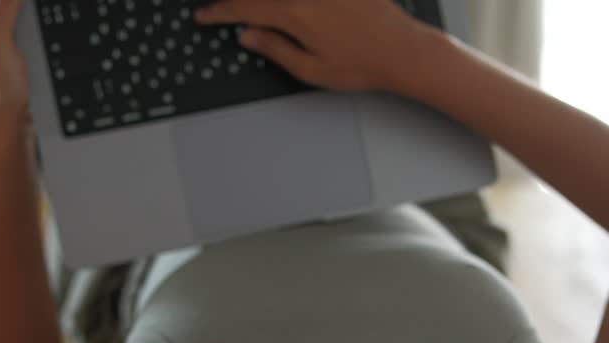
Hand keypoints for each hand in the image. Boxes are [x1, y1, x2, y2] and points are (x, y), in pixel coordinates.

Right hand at [195, 0, 432, 91]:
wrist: (404, 51)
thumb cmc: (364, 64)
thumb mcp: (312, 70)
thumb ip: (275, 49)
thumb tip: (248, 36)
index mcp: (295, 14)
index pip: (244, 9)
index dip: (219, 13)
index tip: (204, 16)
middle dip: (235, 1)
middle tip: (222, 9)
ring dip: (261, 2)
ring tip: (247, 7)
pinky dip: (288, 3)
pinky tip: (284, 10)